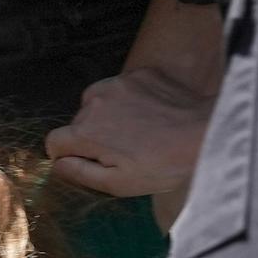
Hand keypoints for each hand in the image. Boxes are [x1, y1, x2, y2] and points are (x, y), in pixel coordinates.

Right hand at [46, 65, 211, 205]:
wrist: (203, 134)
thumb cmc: (162, 166)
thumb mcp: (119, 183)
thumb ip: (80, 173)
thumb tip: (56, 164)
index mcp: (85, 132)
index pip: (54, 141)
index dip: (67, 154)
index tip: (86, 161)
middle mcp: (94, 102)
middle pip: (78, 121)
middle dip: (93, 135)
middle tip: (122, 150)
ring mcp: (117, 84)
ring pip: (97, 101)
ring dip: (108, 115)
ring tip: (136, 131)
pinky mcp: (138, 74)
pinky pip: (121, 88)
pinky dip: (129, 100)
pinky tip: (149, 115)